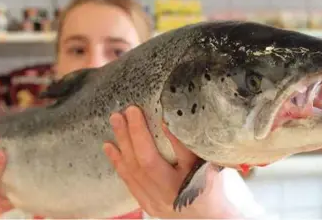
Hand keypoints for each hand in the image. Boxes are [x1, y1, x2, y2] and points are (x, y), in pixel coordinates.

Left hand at [103, 105, 239, 218]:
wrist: (208, 215)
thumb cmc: (210, 186)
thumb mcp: (206, 164)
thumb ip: (186, 146)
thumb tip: (166, 122)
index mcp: (181, 187)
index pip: (156, 158)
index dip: (144, 134)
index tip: (137, 112)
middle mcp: (164, 198)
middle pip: (141, 163)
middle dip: (130, 135)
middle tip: (122, 112)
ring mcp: (153, 203)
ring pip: (131, 172)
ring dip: (121, 144)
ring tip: (115, 121)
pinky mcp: (146, 205)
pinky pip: (128, 181)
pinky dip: (118, 162)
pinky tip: (110, 147)